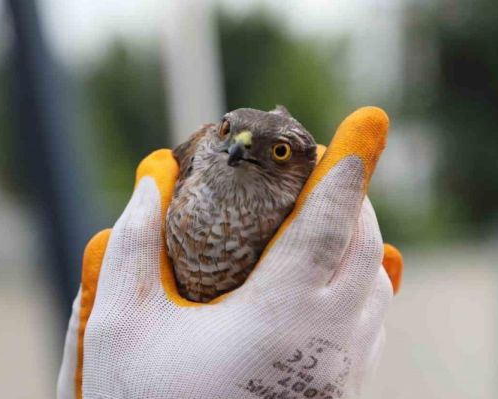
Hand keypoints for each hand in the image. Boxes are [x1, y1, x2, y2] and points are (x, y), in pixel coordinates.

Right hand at [58, 107, 402, 398]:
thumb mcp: (120, 326)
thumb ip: (132, 246)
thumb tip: (150, 184)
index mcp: (276, 321)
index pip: (326, 225)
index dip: (345, 169)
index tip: (362, 125)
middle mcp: (324, 345)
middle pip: (365, 248)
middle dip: (353, 198)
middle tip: (326, 169)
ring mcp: (339, 374)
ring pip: (376, 288)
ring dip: (361, 242)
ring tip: (325, 216)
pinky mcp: (340, 395)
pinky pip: (371, 324)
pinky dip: (361, 284)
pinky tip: (330, 276)